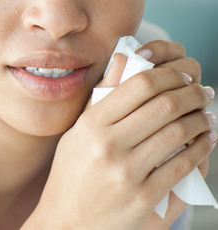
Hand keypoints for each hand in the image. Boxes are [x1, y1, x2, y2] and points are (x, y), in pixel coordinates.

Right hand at [25, 40, 214, 229]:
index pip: (138, 85)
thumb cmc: (73, 175)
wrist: (67, 224)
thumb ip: (102, 99)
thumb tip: (126, 59)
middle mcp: (107, 145)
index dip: (168, 74)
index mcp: (90, 124)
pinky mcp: (144, 197)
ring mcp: (126, 172)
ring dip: (201, 120)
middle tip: (203, 91)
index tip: (181, 75)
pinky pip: (183, 165)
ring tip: (207, 115)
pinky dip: (201, 148)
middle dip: (192, 93)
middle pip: (164, 105)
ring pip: (178, 133)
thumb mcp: (77, 134)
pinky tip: (205, 141)